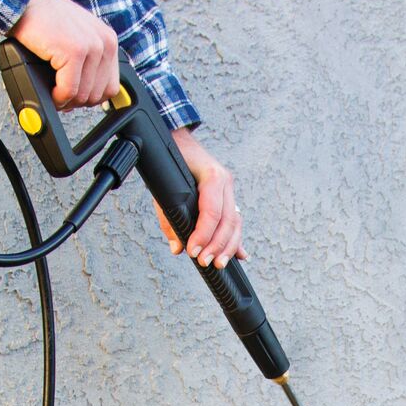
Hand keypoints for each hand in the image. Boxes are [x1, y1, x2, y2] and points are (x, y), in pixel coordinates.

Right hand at [10, 0, 119, 108]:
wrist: (25, 1)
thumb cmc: (44, 19)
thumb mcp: (76, 39)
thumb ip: (88, 63)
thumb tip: (86, 96)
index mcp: (108, 41)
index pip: (110, 87)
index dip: (89, 97)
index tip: (74, 96)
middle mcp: (105, 43)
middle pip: (97, 94)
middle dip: (76, 100)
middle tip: (59, 95)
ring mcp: (91, 47)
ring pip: (83, 95)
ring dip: (65, 99)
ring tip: (53, 91)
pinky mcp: (75, 51)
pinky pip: (69, 90)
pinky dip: (58, 96)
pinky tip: (50, 90)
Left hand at [156, 129, 247, 268]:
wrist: (179, 141)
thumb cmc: (172, 161)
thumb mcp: (164, 187)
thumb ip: (169, 218)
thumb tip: (177, 246)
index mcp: (212, 176)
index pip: (212, 212)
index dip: (203, 235)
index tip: (193, 251)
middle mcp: (225, 183)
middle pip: (228, 221)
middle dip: (217, 245)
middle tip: (205, 262)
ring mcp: (229, 190)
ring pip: (236, 223)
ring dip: (228, 247)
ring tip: (219, 263)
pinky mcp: (228, 197)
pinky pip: (235, 220)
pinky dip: (236, 239)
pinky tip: (240, 255)